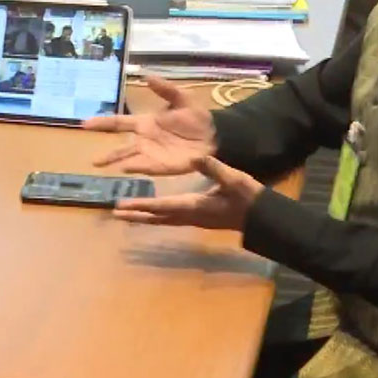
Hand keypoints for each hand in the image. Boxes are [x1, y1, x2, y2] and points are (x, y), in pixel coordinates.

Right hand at [82, 75, 217, 175]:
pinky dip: (136, 168)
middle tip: (91, 161)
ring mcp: (153, 154)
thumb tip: (147, 76)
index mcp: (146, 123)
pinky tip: (126, 169)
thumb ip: (164, 89)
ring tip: (102, 165)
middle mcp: (145, 140)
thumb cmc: (196, 117)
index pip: (119, 123)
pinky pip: (147, 167)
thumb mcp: (181, 98)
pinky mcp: (163, 166)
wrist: (215, 135)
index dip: (102, 123)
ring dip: (117, 162)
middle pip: (121, 148)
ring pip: (130, 160)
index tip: (85, 123)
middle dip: (107, 154)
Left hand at [111, 155, 263, 232]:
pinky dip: (157, 216)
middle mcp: (189, 216)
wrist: (262, 217)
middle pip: (157, 217)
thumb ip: (214, 168)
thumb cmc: (247, 197)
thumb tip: (195, 157)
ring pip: (163, 219)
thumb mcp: (233, 179)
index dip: (142, 205)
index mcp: (194, 206)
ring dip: (144, 217)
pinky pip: (171, 218)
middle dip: (136, 214)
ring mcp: (194, 220)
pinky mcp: (198, 218)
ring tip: (126, 214)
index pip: (162, 206)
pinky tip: (152, 213)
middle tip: (115, 212)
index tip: (122, 205)